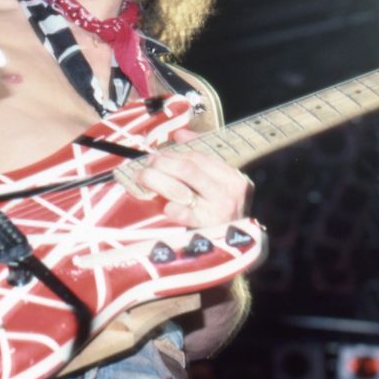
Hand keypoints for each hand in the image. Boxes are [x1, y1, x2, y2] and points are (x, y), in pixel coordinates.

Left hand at [135, 128, 252, 226]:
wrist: (237, 244)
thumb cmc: (222, 209)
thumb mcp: (220, 182)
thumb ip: (202, 156)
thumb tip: (179, 134)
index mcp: (231, 177)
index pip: (198, 157)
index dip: (173, 153)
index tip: (156, 154)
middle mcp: (227, 192)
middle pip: (188, 170)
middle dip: (162, 163)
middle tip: (146, 164)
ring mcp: (217, 211)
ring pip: (181, 190)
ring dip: (157, 181)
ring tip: (142, 177)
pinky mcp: (207, 229)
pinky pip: (184, 214)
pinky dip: (170, 208)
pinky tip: (163, 205)